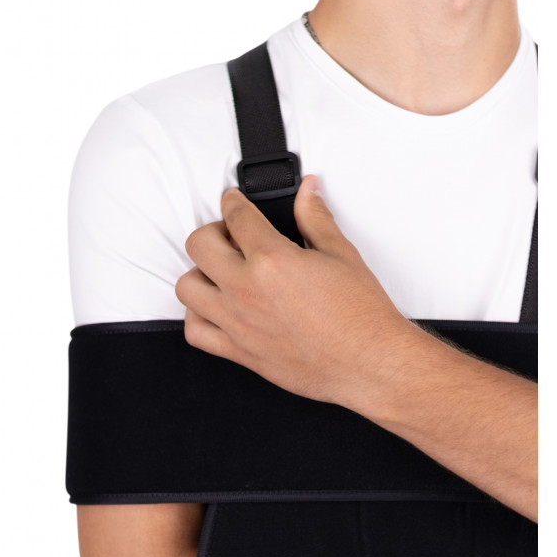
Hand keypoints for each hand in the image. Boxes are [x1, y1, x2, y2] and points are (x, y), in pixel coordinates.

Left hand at [174, 175, 412, 407]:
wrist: (368, 364)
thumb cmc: (360, 317)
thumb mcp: (342, 255)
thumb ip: (316, 219)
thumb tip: (308, 192)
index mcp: (272, 260)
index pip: (236, 216)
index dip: (232, 201)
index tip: (233, 201)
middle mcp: (247, 290)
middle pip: (199, 246)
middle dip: (212, 232)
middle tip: (229, 236)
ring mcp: (238, 323)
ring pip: (188, 288)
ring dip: (199, 273)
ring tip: (220, 272)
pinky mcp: (240, 352)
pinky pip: (196, 333)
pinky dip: (197, 318)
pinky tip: (214, 309)